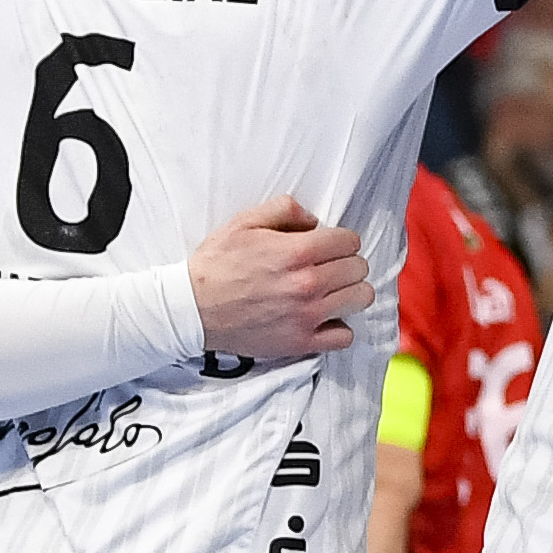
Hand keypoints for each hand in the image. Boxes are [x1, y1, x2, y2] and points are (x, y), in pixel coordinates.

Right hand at [187, 195, 371, 361]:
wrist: (192, 308)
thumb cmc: (217, 265)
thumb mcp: (244, 222)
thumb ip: (284, 210)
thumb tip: (314, 220)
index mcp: (297, 251)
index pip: (350, 241)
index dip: (340, 240)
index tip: (327, 246)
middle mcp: (307, 284)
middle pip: (358, 269)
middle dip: (345, 263)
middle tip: (327, 267)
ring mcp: (307, 316)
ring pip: (360, 299)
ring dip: (349, 292)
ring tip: (330, 291)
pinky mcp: (301, 342)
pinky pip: (345, 336)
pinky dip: (339, 327)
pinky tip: (323, 318)